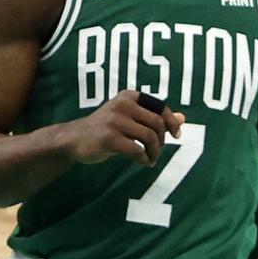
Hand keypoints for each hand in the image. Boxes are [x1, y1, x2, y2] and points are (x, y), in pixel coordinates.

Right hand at [62, 90, 182, 166]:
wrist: (74, 139)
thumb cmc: (106, 128)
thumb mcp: (129, 118)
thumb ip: (154, 117)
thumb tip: (183, 118)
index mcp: (128, 96)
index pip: (159, 106)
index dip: (171, 122)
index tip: (175, 135)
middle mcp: (122, 104)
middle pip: (156, 123)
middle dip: (162, 141)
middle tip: (156, 151)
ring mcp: (114, 121)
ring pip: (149, 137)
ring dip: (154, 152)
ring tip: (150, 159)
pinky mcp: (109, 138)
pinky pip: (137, 150)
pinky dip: (144, 158)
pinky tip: (142, 162)